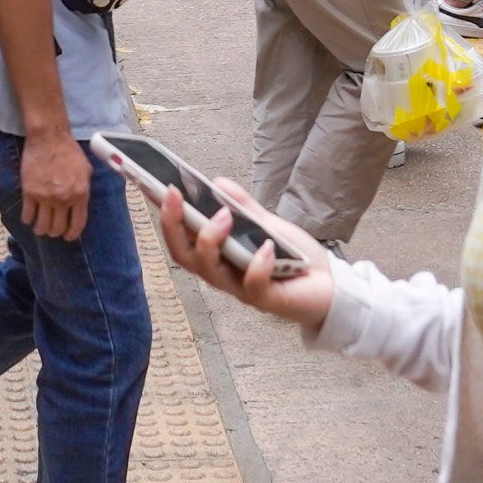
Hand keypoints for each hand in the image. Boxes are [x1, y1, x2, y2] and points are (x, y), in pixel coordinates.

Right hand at [20, 124, 91, 240]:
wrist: (48, 136)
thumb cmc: (69, 150)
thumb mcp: (86, 170)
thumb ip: (84, 189)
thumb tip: (81, 205)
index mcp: (80, 194)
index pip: (77, 224)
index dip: (72, 234)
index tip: (67, 237)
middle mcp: (63, 199)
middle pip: (58, 228)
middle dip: (55, 232)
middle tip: (52, 229)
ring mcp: (45, 197)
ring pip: (42, 226)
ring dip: (41, 229)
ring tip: (40, 227)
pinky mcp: (29, 192)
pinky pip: (27, 215)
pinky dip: (28, 220)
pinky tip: (29, 217)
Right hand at [131, 159, 339, 331]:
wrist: (330, 288)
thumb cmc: (294, 258)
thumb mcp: (268, 224)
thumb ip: (244, 207)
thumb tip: (217, 182)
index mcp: (217, 255)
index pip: (181, 235)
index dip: (163, 214)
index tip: (152, 184)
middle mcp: (222, 274)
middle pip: (184, 256)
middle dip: (173, 225)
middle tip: (174, 195)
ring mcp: (241, 289)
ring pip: (210, 272)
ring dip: (211, 241)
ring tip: (224, 215)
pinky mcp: (266, 301)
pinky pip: (253, 287)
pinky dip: (257, 266)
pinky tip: (267, 247)